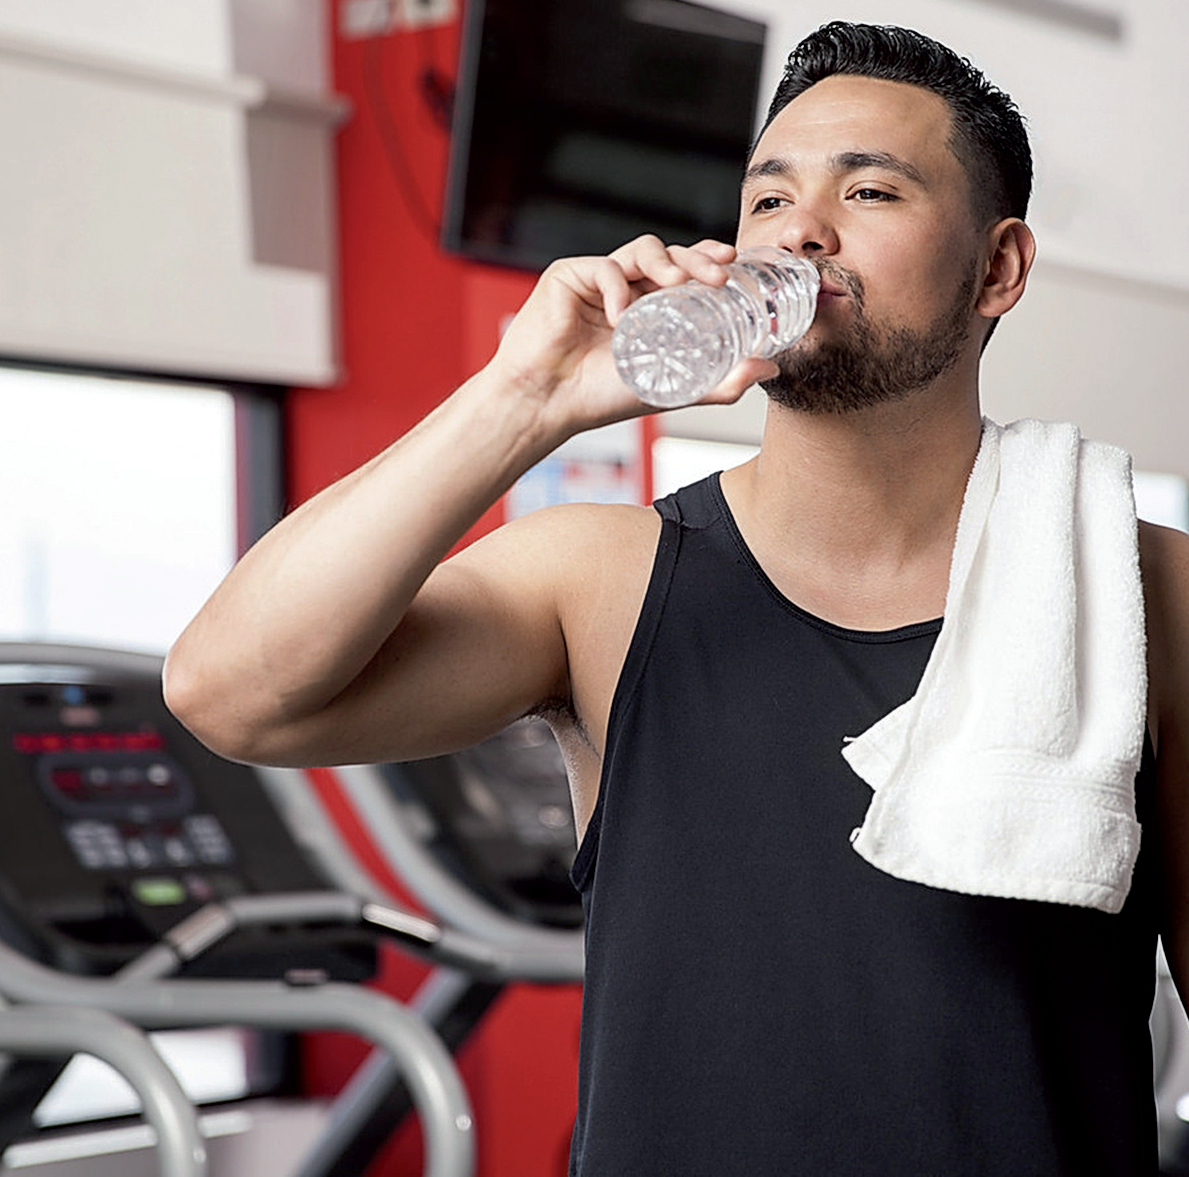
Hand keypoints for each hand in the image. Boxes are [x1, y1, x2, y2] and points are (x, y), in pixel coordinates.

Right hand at [486, 235, 779, 436]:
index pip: (684, 274)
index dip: (708, 262)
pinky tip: (620, 316)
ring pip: (642, 250)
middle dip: (698, 257)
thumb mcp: (672, 390)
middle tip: (720, 273)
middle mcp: (626, 290)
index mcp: (647, 310)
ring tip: (679, 285)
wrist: (548, 404)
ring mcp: (597, 281)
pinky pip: (605, 266)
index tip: (733, 263)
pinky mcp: (569, 276)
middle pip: (669, 255)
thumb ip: (720, 383)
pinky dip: (619, 287)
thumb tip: (769, 369)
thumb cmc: (600, 400)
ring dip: (666, 262)